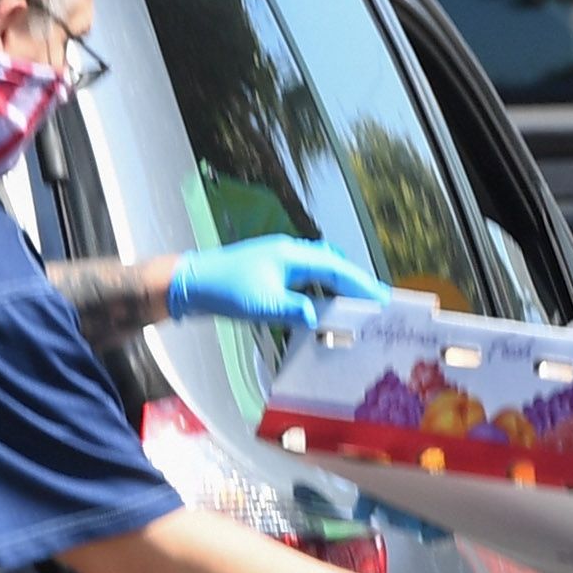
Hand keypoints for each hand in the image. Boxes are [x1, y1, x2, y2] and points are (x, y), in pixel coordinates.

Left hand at [168, 235, 391, 329]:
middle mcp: (288, 253)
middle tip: (375, 302)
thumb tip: (316, 319)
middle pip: (331, 266)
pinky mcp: (267, 271)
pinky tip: (319, 306)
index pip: (336, 269)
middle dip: (353, 283)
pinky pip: (303, 277)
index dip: (361, 283)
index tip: (382, 297)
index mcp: (292, 256)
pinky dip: (318, 290)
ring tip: (354, 306)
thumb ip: (293, 311)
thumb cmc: (224, 290)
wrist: (189, 283)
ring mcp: (277, 260)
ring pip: (317, 270)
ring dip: (336, 286)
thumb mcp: (262, 305)